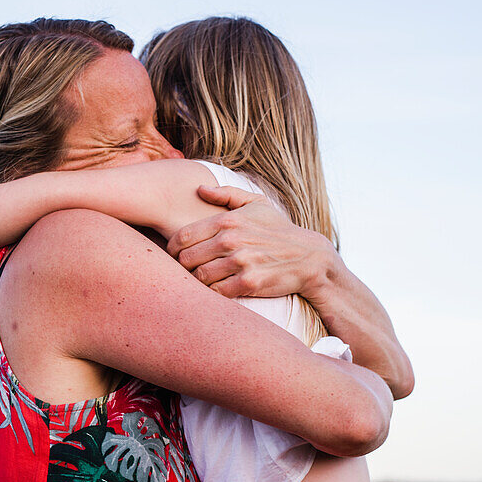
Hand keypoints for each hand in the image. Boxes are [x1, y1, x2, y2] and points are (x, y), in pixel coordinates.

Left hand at [166, 185, 336, 298]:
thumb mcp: (257, 204)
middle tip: (187, 270)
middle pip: (186, 259)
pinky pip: (217, 292)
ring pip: (199, 277)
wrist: (309, 257)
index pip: (182, 236)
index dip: (172, 248)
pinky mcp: (249, 283)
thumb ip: (227, 194)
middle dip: (183, 266)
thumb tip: (200, 189)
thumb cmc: (279, 230)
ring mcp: (240, 262)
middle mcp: (231, 240)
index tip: (176, 254)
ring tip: (201, 280)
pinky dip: (213, 293)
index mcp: (228, 220)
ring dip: (197, 281)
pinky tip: (218, 288)